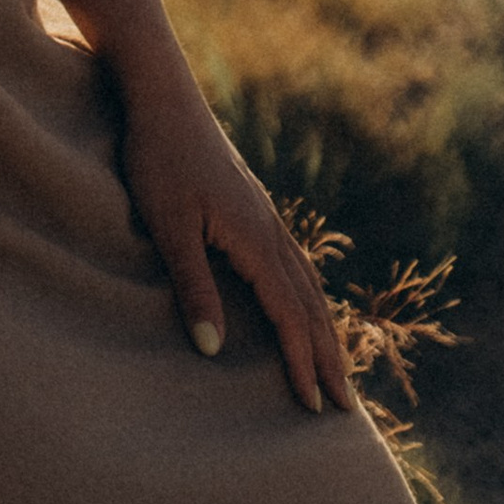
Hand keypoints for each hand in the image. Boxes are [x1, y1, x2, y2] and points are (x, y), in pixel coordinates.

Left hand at [113, 54, 353, 416]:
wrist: (161, 96)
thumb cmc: (158, 158)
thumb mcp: (168, 225)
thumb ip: (192, 285)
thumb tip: (212, 350)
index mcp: (255, 240)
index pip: (290, 315)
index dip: (303, 361)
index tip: (315, 406)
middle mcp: (270, 230)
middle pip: (311, 304)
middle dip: (328, 356)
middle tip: (346, 407)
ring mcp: (263, 216)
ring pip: (306, 283)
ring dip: (324, 328)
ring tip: (335, 366)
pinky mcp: (251, 206)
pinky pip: (292, 263)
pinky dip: (307, 296)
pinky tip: (302, 303)